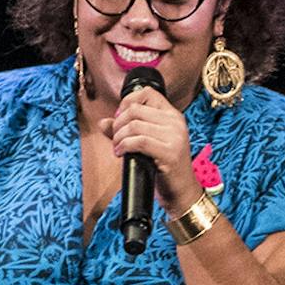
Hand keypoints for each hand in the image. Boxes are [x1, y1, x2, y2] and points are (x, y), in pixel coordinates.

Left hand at [104, 84, 197, 208]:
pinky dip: (124, 146)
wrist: (181, 191)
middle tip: (116, 138)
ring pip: (134, 125)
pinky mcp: (170, 153)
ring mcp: (175, 137)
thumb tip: (103, 122)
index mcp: (173, 116)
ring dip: (119, 137)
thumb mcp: (147, 143)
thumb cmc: (164, 167)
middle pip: (135, 110)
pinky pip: (138, 141)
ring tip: (118, 147)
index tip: (120, 118)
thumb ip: (126, 130)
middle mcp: (176, 123)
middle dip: (118, 123)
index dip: (127, 102)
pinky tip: (121, 152)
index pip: (147, 93)